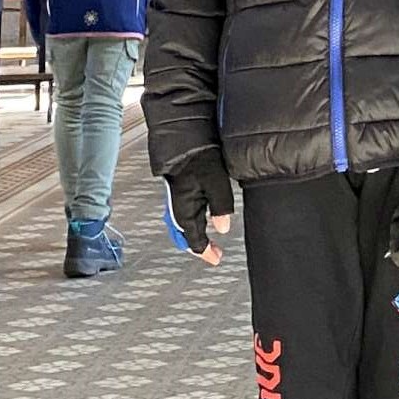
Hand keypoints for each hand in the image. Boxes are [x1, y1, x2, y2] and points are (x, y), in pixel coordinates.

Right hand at [162, 148, 234, 263]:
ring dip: (192, 237)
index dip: (206, 252)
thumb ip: (221, 208)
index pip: (194, 241)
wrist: (183, 140)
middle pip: (185, 238)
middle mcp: (176, 210)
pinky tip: (198, 219)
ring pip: (182, 228)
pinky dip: (190, 225)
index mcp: (184, 212)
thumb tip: (223, 228)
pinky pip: (181, 216)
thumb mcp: (216, 184)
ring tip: (206, 242)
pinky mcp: (177, 193)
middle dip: (198, 247)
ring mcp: (175, 201)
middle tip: (212, 253)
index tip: (216, 258)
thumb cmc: (198, 159)